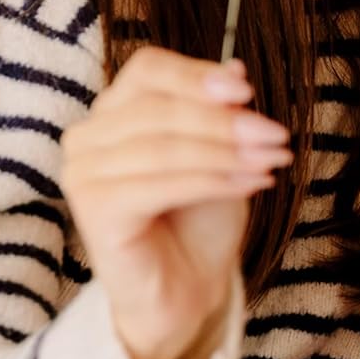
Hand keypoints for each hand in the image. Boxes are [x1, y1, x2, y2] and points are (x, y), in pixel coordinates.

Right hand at [60, 47, 290, 358]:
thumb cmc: (199, 218)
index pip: (148, 69)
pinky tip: (251, 183)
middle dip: (225, 122)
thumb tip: (235, 68)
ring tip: (270, 161)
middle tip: (275, 136)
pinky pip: (159, 184)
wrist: (187, 290)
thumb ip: (219, 111)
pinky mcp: (93, 210)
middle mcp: (88, 137)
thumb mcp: (220, 153)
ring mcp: (83, 173)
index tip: (248, 91)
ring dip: (225, 152)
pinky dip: (212, 180)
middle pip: (158, 107)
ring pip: (163, 146)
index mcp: (114, 111)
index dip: (197, 75)